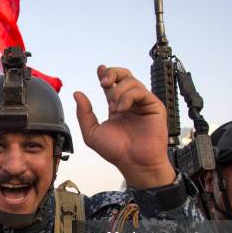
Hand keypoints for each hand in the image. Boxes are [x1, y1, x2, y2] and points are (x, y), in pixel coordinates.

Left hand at [74, 66, 174, 188]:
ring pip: (131, 82)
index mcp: (116, 107)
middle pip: (124, 76)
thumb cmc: (116, 152)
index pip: (112, 85)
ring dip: (118, 91)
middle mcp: (130, 103)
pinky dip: (128, 97)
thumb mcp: (92, 133)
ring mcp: (142, 104)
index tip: (99, 69)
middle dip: (112, 74)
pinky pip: (141, 92)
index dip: (106, 74)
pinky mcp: (154, 106)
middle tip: (103, 82)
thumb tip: (77, 94)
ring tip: (114, 108)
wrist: (134, 163)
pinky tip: (122, 109)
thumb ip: (84, 114)